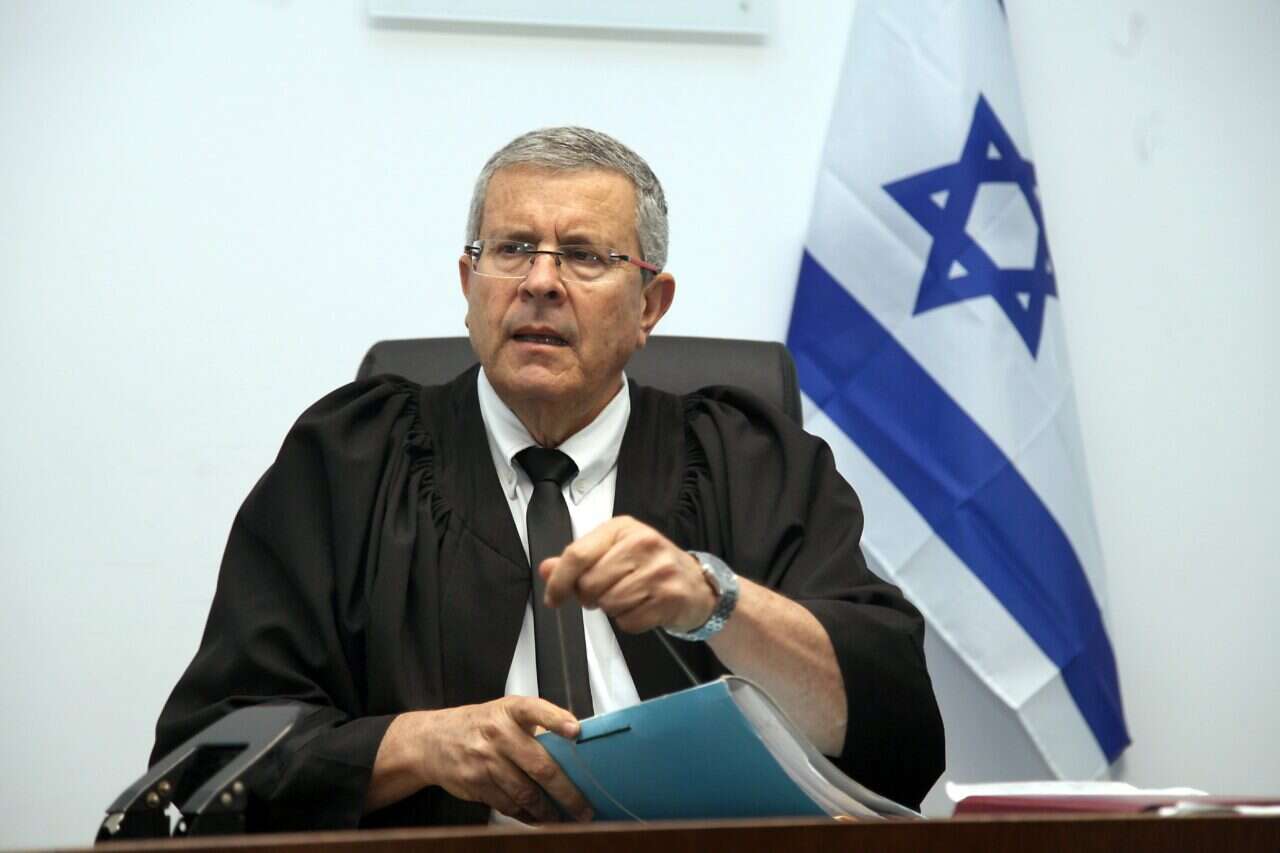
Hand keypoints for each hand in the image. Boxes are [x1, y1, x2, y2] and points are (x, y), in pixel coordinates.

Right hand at [404, 696, 592, 822]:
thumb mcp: (505, 713)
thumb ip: (536, 723)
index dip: (557, 720)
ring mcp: (485, 760)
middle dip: (566, 791)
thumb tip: (574, 743)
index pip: (535, 710)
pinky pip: (508, 805)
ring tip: (566, 818)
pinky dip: (527, 815)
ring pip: (525, 793)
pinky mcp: (476, 784)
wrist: (432, 740)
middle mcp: (498, 733)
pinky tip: (540, 818)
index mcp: (510, 710)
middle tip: (584, 806)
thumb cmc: (479, 726)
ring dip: (549, 810)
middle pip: (540, 766)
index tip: (576, 731)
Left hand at [540, 515, 715, 633]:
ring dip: (612, 609)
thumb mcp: (614, 553)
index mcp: (622, 528)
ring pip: (609, 604)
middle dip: (590, 597)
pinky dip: (630, 621)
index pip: (578, 554)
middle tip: (605, 593)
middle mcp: (642, 544)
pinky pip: (629, 621)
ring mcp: (659, 570)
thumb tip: (546, 569)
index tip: (553, 598)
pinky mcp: (670, 597)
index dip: (559, 580)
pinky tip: (643, 607)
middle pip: (590, 584)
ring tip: (629, 597)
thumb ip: (579, 561)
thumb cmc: (650, 566)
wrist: (697, 585)